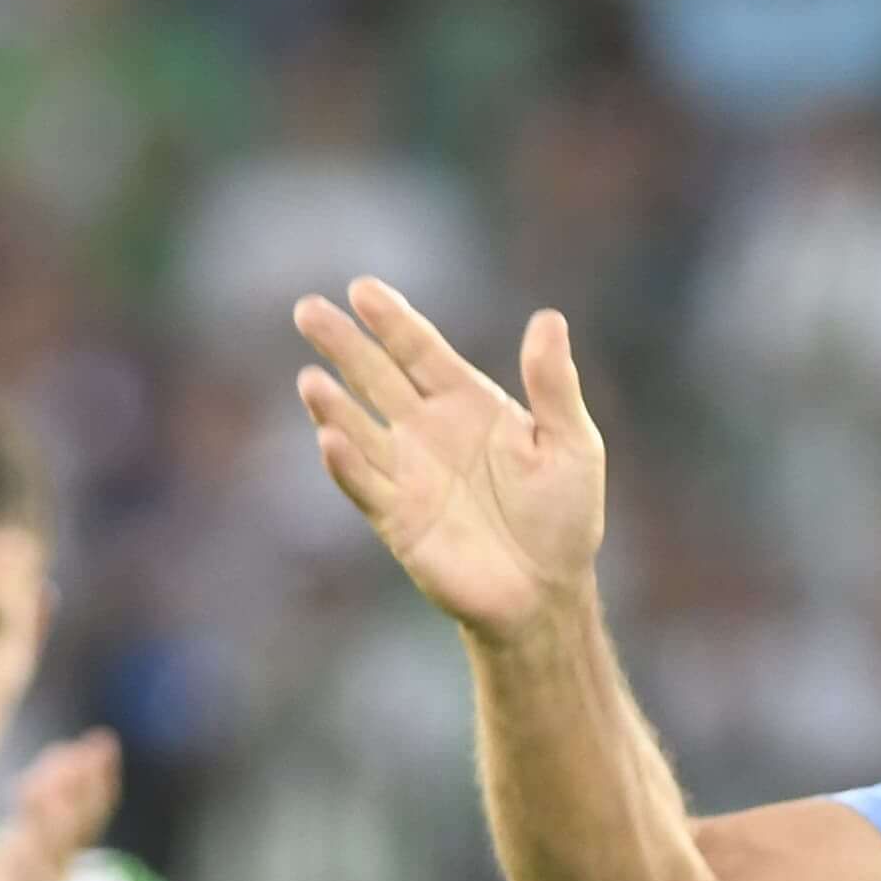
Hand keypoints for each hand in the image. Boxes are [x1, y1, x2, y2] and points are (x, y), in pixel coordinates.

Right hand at [292, 283, 609, 634]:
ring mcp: (408, 473)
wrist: (547, 592)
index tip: (362, 289)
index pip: (420, 350)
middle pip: (377, 377)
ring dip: (333, 406)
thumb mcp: (572, 444)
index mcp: (467, 402)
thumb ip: (554, 386)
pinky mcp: (398, 519)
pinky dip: (347, 465)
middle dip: (344, 344)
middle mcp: (428, 431)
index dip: (392, 320)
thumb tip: (548, 319)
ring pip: (359, 429)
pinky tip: (330, 440)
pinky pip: (366, 486)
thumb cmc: (563, 516)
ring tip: (310, 380)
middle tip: (308, 310)